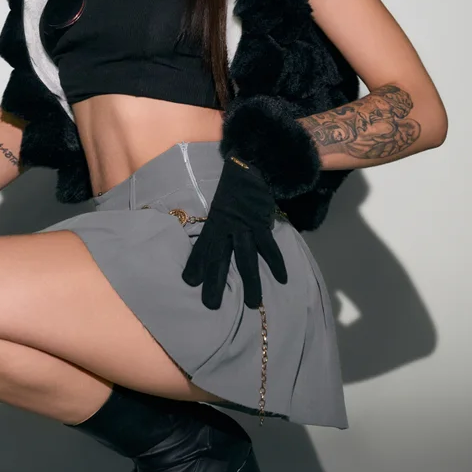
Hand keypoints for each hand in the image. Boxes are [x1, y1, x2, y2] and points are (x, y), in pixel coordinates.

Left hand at [181, 157, 287, 309]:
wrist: (251, 165)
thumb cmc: (235, 190)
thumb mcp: (221, 209)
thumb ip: (219, 228)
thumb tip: (215, 246)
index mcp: (214, 223)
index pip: (202, 247)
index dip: (195, 264)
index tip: (189, 282)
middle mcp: (225, 227)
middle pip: (218, 258)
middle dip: (214, 282)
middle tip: (211, 306)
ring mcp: (243, 226)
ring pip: (245, 258)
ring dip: (250, 282)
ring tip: (253, 303)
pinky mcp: (261, 223)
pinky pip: (269, 247)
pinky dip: (276, 263)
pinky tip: (282, 279)